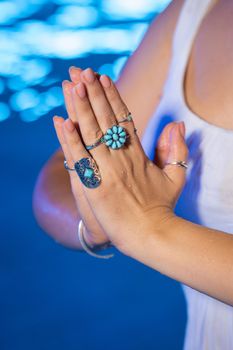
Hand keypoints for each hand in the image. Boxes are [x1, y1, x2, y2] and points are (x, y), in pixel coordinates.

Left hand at [54, 67, 187, 252]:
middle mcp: (122, 158)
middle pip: (106, 120)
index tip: (104, 79)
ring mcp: (108, 172)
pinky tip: (61, 122)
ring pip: (92, 134)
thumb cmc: (162, 208)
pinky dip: (69, 140)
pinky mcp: (95, 187)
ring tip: (72, 85)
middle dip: (93, 95)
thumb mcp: (175, 176)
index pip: (124, 119)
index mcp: (139, 155)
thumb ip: (175, 149)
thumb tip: (178, 124)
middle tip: (83, 73)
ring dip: (80, 108)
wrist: (151, 234)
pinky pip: (80, 160)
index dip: (112, 98)